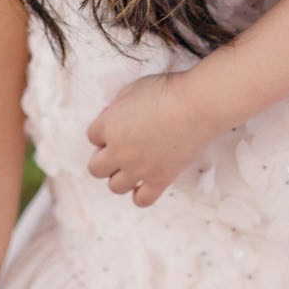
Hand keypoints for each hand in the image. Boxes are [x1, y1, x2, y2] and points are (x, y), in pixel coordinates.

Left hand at [85, 72, 216, 205]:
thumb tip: (114, 117)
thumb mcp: (133, 89)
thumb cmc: (167, 91)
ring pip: (115, 187)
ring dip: (121, 178)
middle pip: (95, 168)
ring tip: (133, 167)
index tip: (118, 128)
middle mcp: (118, 151)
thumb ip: (117, 106)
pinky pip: (142, 200)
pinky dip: (141, 194)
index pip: (92, 137)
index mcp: (109, 126)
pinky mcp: (160, 179)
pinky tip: (146, 183)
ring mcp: (138, 168)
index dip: (104, 132)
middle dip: (105, 159)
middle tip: (120, 151)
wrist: (196, 105)